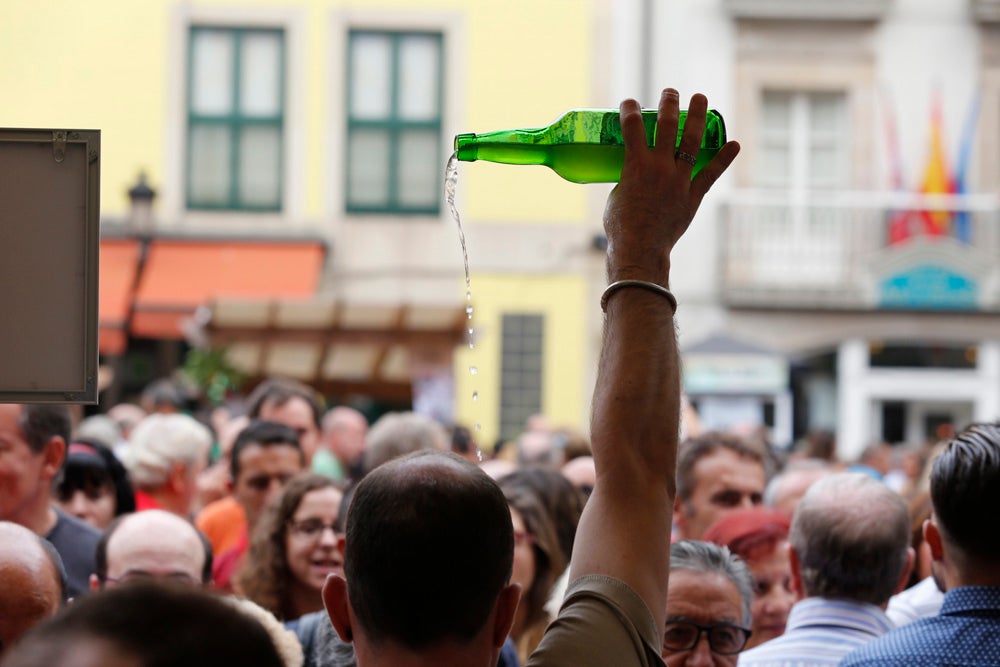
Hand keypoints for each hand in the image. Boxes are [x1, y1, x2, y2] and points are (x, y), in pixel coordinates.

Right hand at [603, 88, 739, 284]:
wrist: (639, 250)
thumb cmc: (620, 227)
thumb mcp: (616, 195)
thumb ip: (628, 179)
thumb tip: (635, 173)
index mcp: (635, 164)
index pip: (632, 125)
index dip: (630, 109)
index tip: (630, 102)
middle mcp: (660, 167)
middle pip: (667, 125)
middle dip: (669, 103)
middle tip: (671, 92)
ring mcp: (679, 180)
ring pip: (692, 141)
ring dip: (697, 116)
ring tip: (701, 98)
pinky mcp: (692, 196)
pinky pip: (710, 174)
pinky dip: (723, 159)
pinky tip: (734, 145)